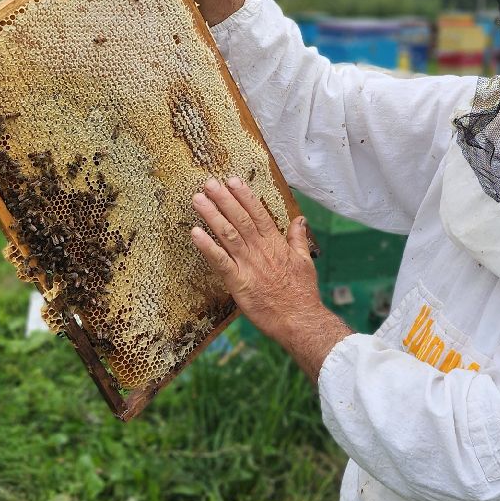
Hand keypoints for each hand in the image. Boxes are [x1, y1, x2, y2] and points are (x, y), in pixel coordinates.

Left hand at [191, 177, 352, 380]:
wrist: (299, 320)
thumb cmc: (302, 293)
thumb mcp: (305, 260)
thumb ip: (298, 238)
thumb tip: (300, 219)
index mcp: (275, 243)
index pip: (258, 213)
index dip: (244, 196)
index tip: (232, 180)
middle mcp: (260, 250)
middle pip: (239, 219)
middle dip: (223, 199)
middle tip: (209, 183)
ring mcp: (248, 265)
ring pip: (227, 234)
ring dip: (212, 215)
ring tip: (198, 199)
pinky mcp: (238, 282)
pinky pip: (219, 261)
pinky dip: (206, 246)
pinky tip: (195, 233)